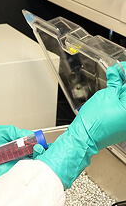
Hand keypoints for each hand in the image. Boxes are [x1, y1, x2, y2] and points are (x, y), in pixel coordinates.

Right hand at [37, 62, 125, 188]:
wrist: (84, 137)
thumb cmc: (93, 120)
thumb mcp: (105, 96)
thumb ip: (116, 83)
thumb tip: (118, 73)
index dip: (125, 73)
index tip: (120, 68)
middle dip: (123, 82)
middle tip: (117, 74)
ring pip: (125, 101)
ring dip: (121, 91)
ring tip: (113, 83)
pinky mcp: (124, 125)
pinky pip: (123, 109)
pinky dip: (120, 101)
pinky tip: (113, 95)